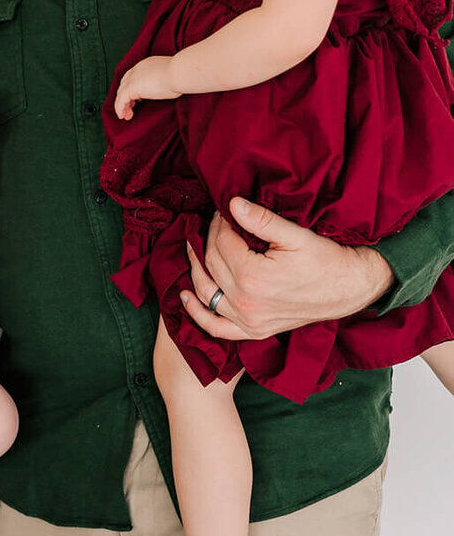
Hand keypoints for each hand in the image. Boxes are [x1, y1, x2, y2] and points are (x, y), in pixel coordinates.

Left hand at [114, 56, 179, 119]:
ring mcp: (134, 78)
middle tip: (129, 108)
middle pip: (125, 83)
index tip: (136, 98)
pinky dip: (120, 108)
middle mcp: (138, 69)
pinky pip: (121, 99)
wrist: (180, 72)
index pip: (134, 75)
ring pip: (121, 92)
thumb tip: (167, 88)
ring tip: (125, 115)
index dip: (132, 87)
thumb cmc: (181, 74)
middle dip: (125, 96)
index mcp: (147, 64)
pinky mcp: (132, 87)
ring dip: (122, 105)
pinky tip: (122, 115)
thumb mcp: (171, 75)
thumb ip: (164, 80)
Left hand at [182, 197, 393, 338]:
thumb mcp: (295, 235)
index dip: (218, 223)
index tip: (222, 210)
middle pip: (211, 264)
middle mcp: (245, 302)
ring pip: (206, 293)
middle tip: (213, 223)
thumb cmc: (326, 260)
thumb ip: (261, 220)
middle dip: (208, 240)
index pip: (221, 243)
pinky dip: (197, 314)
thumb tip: (232, 204)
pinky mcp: (253, 331)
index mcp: (253, 277)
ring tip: (192, 249)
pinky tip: (186, 297)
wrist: (349, 288)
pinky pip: (216, 328)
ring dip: (195, 270)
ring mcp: (248, 321)